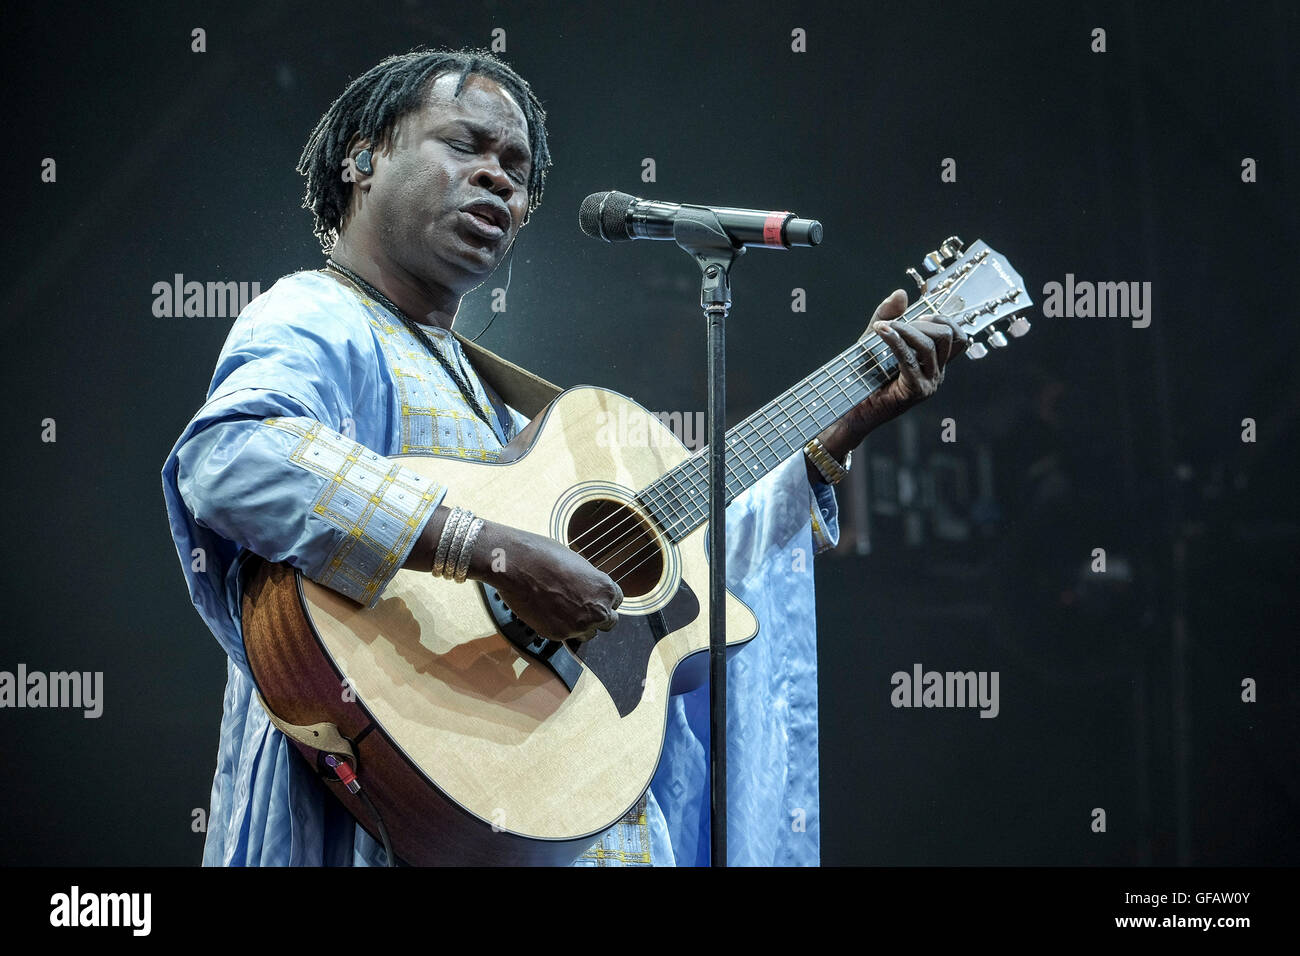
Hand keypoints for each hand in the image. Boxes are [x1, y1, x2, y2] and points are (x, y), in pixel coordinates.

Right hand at [472, 522, 622, 642]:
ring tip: (563, 611)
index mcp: (605, 589)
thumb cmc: (545, 556)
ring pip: (589, 634)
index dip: (603, 600)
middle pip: (609, 622)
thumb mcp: (578, 564)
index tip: (593, 599)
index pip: (616, 602)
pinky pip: (566, 636)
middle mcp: (597, 610)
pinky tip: (548, 613)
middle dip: (597, 616)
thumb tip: (588, 591)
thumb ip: (589, 583)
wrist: (518, 564)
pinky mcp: (559, 635)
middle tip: (581, 609)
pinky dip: (560, 628)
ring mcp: (579, 625)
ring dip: (580, 626)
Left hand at [845, 288, 970, 434]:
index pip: (959, 337)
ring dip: (905, 329)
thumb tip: (901, 293)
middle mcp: (938, 373)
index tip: (922, 312)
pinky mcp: (916, 390)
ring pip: (930, 345)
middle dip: (922, 322)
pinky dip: (895, 340)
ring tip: (882, 327)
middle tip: (897, 323)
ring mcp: (930, 383)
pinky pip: (910, 358)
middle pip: (947, 336)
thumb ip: (890, 316)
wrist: (854, 410)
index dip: (946, 319)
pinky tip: (881, 331)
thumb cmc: (866, 376)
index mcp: (935, 362)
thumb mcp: (877, 339)